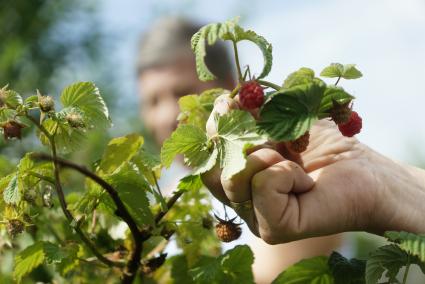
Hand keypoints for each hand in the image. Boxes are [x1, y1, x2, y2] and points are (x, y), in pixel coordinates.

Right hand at [202, 99, 424, 243]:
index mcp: (240, 176)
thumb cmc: (324, 146)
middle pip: (211, 169)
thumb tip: (222, 103)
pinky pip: (263, 185)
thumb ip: (248, 115)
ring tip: (293, 159)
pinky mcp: (273, 228)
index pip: (206, 156)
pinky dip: (286, 172)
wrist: (366, 172)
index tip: (230, 102)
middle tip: (269, 132)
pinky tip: (305, 181)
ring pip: (233, 178)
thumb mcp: (279, 121)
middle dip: (237, 137)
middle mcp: (241, 199)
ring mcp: (254, 217)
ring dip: (266, 155)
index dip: (215, 126)